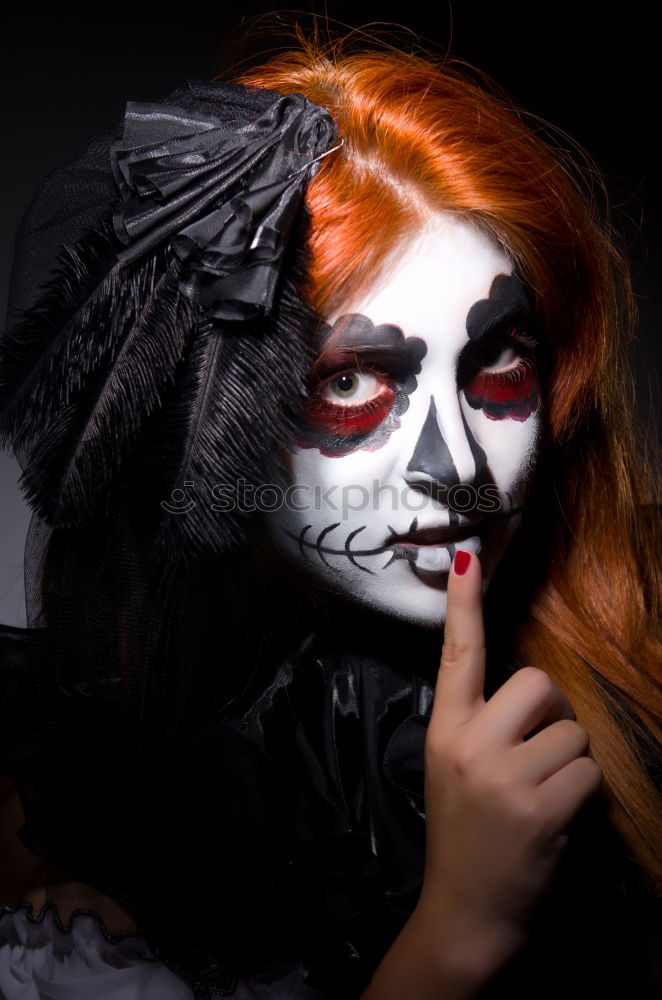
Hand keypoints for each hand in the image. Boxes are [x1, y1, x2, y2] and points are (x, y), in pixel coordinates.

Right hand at [417, 549, 602, 969]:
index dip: (464, 605)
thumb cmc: (464, 834)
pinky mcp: (541, 808)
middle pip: (539, 684)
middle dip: (555, 714)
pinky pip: (588, 773)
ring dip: (571, 762)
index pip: (456, 656)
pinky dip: (584, 796)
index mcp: (445, 730)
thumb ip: (483, 725)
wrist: (464, 912)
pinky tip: (559, 820)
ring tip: (546, 796)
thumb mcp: (453, 768)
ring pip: (573, 733)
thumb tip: (534, 691)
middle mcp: (470, 744)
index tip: (469, 558)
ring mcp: (505, 776)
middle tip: (543, 751)